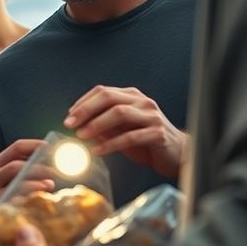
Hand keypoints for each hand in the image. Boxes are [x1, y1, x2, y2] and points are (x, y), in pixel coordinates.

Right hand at [0, 139, 51, 220]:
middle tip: (56, 171)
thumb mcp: (22, 182)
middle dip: (39, 167)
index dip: (36, 145)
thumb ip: (35, 170)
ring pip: (15, 180)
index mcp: (0, 164)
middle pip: (15, 164)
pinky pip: (13, 198)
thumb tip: (60, 161)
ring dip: (36, 181)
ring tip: (50, 185)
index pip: (18, 147)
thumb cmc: (15, 200)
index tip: (54, 148)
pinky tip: (40, 198)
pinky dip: (29, 196)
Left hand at [65, 85, 187, 177]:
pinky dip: (111, 143)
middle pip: (109, 98)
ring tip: (81, 136)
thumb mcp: (121, 131)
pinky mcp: (158, 133)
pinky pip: (130, 136)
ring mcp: (151, 116)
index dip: (83, 102)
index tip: (69, 115)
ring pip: (119, 113)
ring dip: (96, 124)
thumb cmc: (147, 141)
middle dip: (86, 110)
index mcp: (132, 97)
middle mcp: (142, 102)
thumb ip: (103, 125)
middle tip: (70, 123)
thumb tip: (78, 125)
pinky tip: (98, 150)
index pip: (103, 91)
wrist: (178, 154)